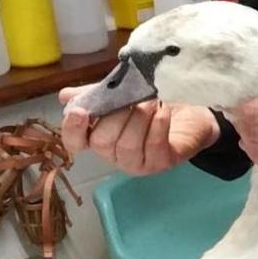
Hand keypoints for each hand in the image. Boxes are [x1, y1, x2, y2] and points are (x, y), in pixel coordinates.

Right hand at [58, 87, 219, 175]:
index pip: (75, 142)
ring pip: (127, 144)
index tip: (79, 111)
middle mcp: (115, 155)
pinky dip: (157, 125)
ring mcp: (137, 163)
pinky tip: (163, 111)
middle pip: (101, 142)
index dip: (73, 129)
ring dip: (139, 117)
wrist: (192, 115)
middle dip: (116, 115)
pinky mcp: (161, 163)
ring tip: (152, 101)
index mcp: (100, 138)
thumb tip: (65, 97)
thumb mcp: (122, 96)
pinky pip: (153, 145)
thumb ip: (95, 95)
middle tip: (134, 98)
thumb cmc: (153, 106)